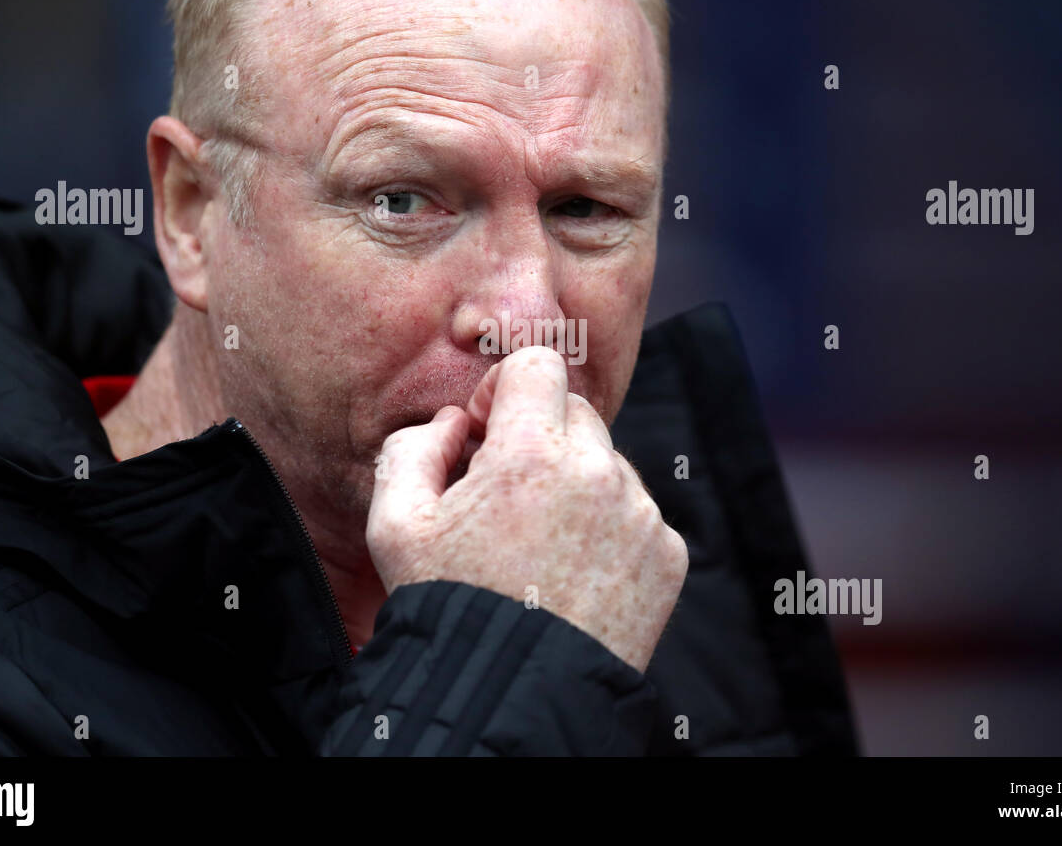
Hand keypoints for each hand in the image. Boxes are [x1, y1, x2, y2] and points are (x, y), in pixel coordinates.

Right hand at [367, 346, 687, 672]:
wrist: (514, 697)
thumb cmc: (448, 608)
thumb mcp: (394, 524)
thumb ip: (416, 447)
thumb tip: (458, 422)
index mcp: (531, 454)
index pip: (540, 365)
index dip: (508, 390)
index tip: (489, 432)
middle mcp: (599, 474)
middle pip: (576, 412)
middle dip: (540, 437)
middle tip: (506, 494)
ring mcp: (642, 516)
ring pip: (609, 463)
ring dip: (576, 482)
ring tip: (538, 544)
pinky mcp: (667, 556)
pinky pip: (638, 512)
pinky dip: (609, 527)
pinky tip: (571, 571)